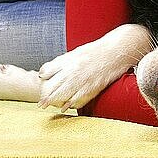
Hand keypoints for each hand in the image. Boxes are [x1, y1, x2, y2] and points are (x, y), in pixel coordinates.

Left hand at [37, 23, 151, 111]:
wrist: (117, 51)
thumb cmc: (96, 52)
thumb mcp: (76, 53)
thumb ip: (60, 62)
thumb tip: (43, 73)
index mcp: (68, 59)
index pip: (48, 71)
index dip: (42, 79)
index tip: (40, 84)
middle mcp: (72, 70)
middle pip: (52, 86)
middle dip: (45, 96)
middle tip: (41, 103)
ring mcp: (82, 79)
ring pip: (62, 94)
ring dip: (53, 102)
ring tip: (47, 106)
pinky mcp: (92, 87)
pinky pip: (78, 99)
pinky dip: (70, 104)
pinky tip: (66, 107)